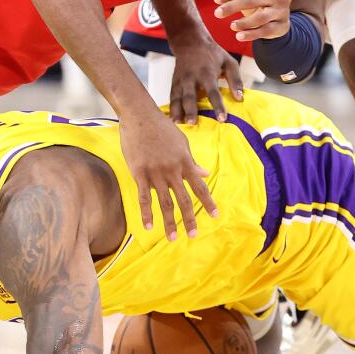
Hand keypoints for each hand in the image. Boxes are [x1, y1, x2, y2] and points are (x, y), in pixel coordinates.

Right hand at [119, 107, 216, 240]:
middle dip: (189, 219)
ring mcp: (155, 172)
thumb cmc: (161, 127)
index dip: (208, 202)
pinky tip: (148, 226)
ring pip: (164, 203)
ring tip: (172, 238)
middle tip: (193, 235)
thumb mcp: (181, 142)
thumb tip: (205, 173)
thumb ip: (192, 161)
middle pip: (183, 199)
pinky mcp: (139, 173)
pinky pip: (143, 198)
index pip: (200, 186)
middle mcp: (172, 170)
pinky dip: (147, 214)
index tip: (215, 216)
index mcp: (184, 162)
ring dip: (169, 222)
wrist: (139, 115)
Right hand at [168, 33, 243, 124]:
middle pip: (190, 96)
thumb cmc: (213, 54)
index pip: (213, 92)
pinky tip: (172, 120)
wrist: (190, 41)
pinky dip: (171, 108)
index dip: (218, 106)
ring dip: (177, 111)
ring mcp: (181, 80)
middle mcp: (192, 77)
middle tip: (193, 123)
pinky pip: (171, 97)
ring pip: (177, 97)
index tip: (222, 119)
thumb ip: (236, 80)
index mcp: (207, 73)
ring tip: (177, 125)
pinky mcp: (174, 82)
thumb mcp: (229, 62)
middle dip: (191, 110)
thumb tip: (240, 98)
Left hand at [214, 0, 290, 42]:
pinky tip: (239, 36)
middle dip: (233, 7)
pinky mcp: (282, 26)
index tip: (216, 0)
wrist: (276, 15)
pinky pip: (265, 31)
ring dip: (244, 22)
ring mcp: (283, 12)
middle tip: (217, 13)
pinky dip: (251, 34)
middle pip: (253, 0)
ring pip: (261, 17)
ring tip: (231, 26)